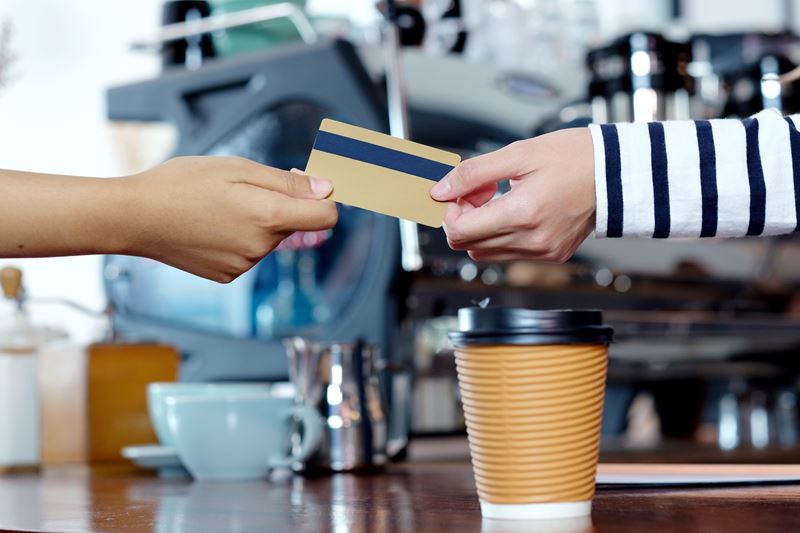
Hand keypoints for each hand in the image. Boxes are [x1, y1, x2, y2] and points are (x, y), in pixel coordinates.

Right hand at [121, 156, 336, 281]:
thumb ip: (287, 182)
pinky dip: (239, 237)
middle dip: (283, 204)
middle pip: (295, 224)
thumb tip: (326, 189)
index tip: (310, 185)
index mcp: (269, 218)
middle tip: (247, 184)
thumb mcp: (238, 168)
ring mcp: (244, 265)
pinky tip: (211, 224)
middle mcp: (261, 247)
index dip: (324, 198)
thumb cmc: (181, 184)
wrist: (134, 218)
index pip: (327, 216)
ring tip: (220, 205)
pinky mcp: (227, 275)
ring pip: (270, 238)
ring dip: (258, 220)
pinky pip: (248, 252)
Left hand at [430, 128, 594, 262]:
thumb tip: (440, 189)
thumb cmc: (575, 158)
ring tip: (500, 199)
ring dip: (481, 228)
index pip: (459, 231)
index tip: (460, 191)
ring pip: (485, 253)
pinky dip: (502, 234)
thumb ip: (473, 173)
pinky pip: (509, 253)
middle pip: (468, 245)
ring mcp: (543, 252)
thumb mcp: (518, 154)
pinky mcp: (551, 255)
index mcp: (523, 214)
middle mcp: (532, 240)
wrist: (617, 173)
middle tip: (481, 191)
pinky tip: (517, 210)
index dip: (450, 211)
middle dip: (464, 217)